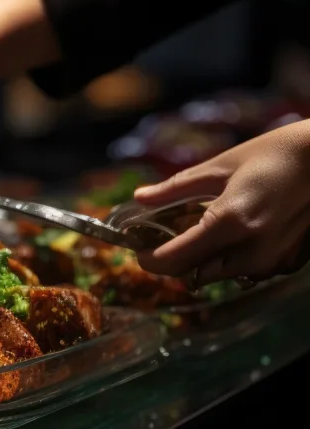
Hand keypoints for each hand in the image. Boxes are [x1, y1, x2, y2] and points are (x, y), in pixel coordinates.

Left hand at [134, 119, 309, 284]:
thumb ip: (176, 188)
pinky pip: (249, 270)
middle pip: (194, 273)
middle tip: (169, 236)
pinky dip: (236, 258)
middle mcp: (251, 250)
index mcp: (229, 222)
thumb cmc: (276, 154)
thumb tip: (139, 197)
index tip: (139, 251)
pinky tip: (244, 231)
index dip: (149, 259)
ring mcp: (273, 260)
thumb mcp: (221, 166)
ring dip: (207, 259)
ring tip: (211, 227)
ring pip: (221, 275)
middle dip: (176, 259)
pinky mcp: (289, 263)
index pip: (173, 260)